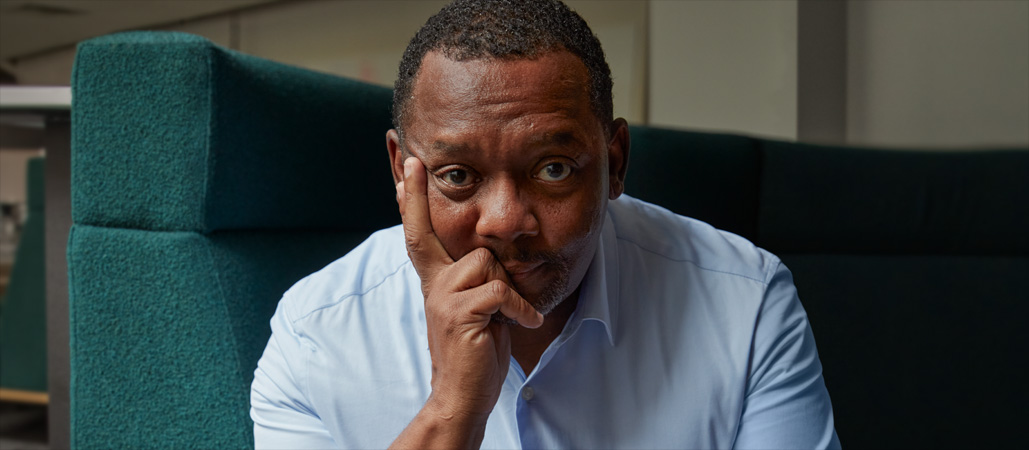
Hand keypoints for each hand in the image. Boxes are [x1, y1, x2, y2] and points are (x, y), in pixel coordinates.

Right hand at [396, 157, 543, 427]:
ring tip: (505, 314)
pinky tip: (524, 323)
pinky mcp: (460, 313)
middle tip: (412, 162)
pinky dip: (520, 309)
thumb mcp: (476, 307)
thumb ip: (475, 278)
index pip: (420, 234)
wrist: (463, 394)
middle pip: (427, 233)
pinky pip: (500, 291)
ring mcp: (443, 298)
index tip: (407, 166)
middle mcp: (433, 285)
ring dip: (506, 288)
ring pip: (486, 262)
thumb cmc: (477, 351)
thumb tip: (487, 254)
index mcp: (436, 281)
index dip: (411, 201)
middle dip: (414, 195)